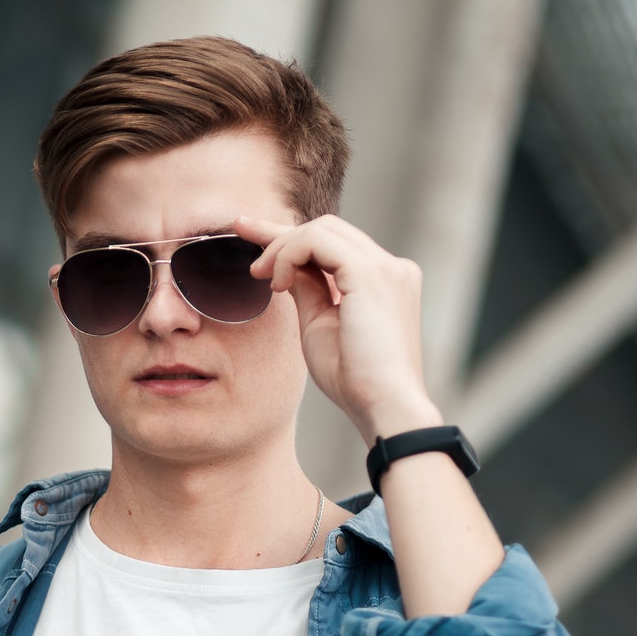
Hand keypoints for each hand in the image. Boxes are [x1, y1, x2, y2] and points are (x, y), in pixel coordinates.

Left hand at [234, 212, 442, 443]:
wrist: (384, 406)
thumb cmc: (354, 380)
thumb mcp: (321, 325)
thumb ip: (310, 291)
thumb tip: (288, 269)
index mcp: (384, 282)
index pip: (333, 245)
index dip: (289, 238)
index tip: (248, 232)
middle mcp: (391, 269)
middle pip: (328, 229)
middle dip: (279, 234)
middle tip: (245, 251)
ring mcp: (386, 268)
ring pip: (321, 229)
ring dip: (281, 248)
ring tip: (260, 278)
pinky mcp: (371, 273)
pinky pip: (318, 241)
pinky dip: (289, 255)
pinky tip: (276, 284)